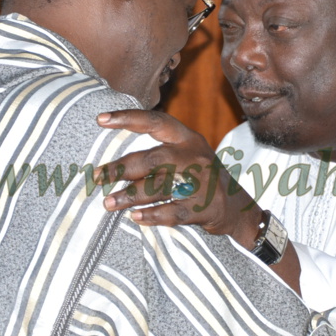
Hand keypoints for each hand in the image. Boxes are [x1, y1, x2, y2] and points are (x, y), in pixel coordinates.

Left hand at [96, 110, 263, 248]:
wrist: (238, 207)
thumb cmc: (200, 178)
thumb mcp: (186, 155)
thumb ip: (158, 152)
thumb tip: (113, 163)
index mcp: (187, 139)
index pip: (155, 122)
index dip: (128, 118)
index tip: (101, 119)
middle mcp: (195, 156)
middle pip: (152, 159)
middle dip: (121, 168)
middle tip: (97, 177)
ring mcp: (203, 182)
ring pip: (160, 186)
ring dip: (131, 195)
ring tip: (109, 203)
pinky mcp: (206, 207)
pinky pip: (174, 212)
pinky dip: (153, 215)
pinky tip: (136, 217)